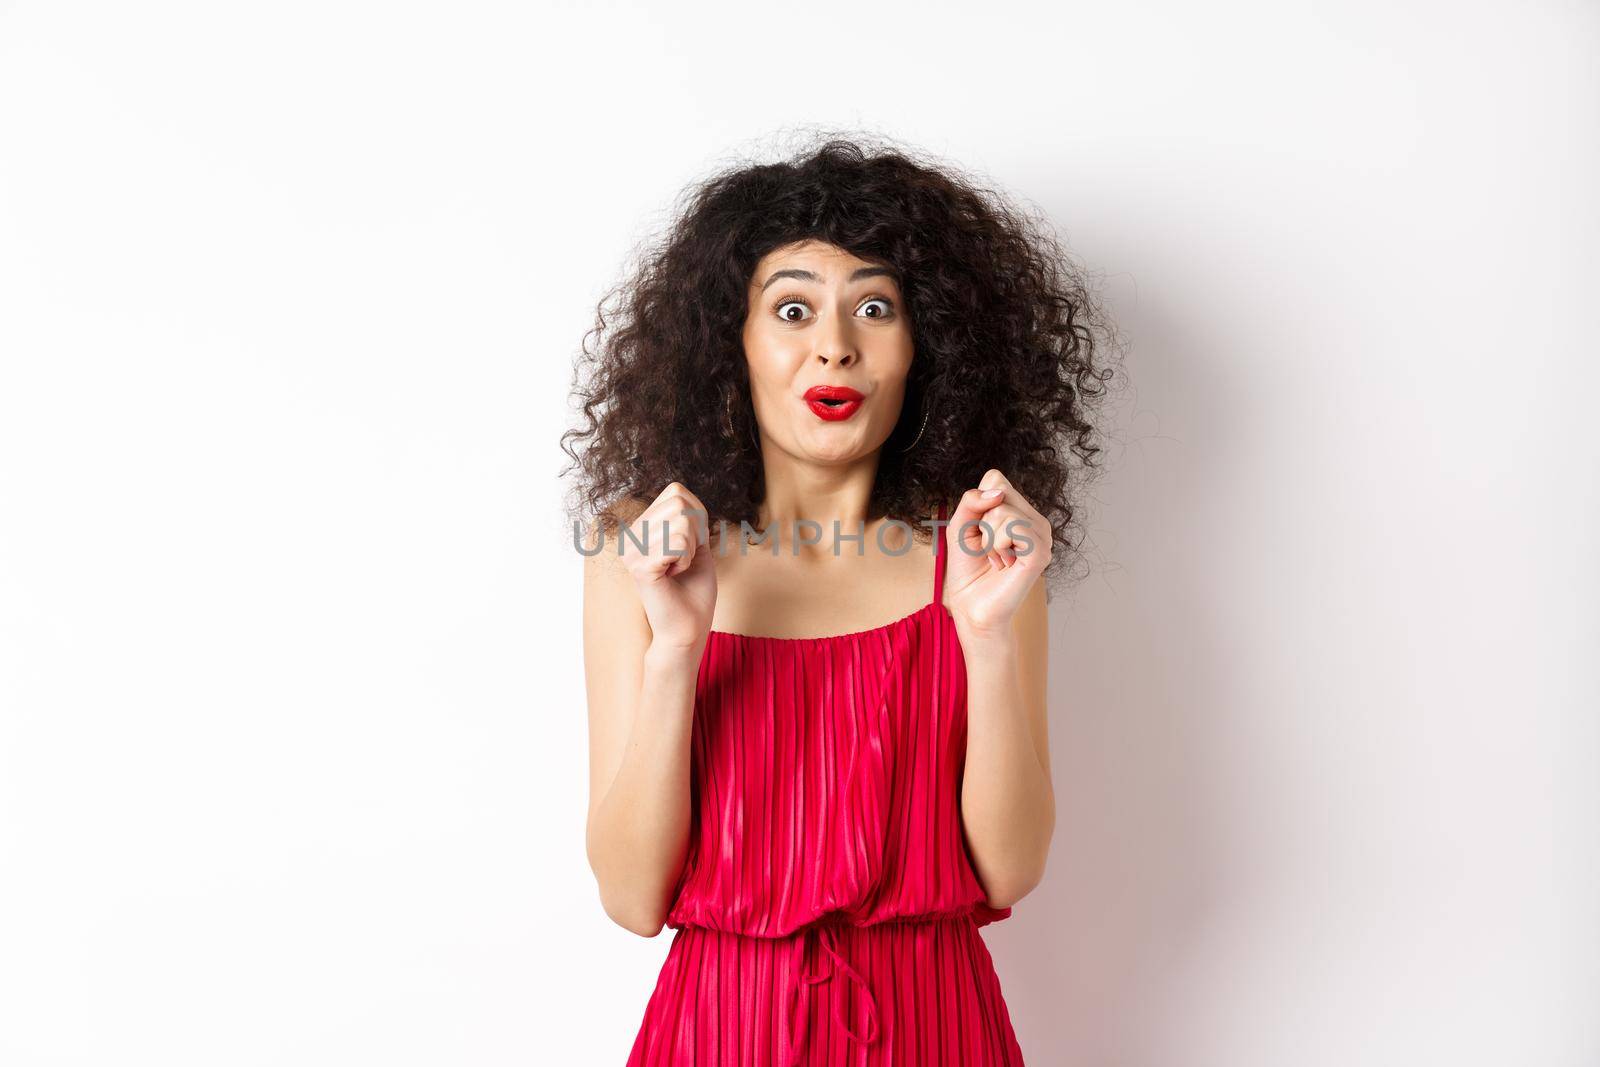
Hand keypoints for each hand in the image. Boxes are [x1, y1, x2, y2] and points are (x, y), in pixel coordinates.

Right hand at [619, 481, 716, 650]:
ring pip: (681, 522)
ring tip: (677, 570)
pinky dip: (686, 559)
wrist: (688, 628)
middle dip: (695, 534)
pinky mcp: (639, 566)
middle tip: (683, 561)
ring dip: (690, 550)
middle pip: (680, 503)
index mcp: (639, 528)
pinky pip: (677, 542)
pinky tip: (673, 576)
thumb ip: (688, 517)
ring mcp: (631, 550)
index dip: (697, 517)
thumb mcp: (695, 543)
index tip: (690, 546)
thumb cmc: (693, 589)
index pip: (677, 491)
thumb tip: (682, 494)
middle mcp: (629, 536)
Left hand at [941, 470, 1050, 639]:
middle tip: (988, 548)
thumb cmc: (967, 568)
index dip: (978, 504)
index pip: (996, 479)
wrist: (971, 607)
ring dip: (988, 538)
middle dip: (981, 522)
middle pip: (1000, 491)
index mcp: (1021, 512)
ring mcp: (1042, 537)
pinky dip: (996, 544)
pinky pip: (1013, 527)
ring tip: (996, 558)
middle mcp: (1036, 521)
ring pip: (1004, 511)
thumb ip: (972, 500)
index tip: (979, 532)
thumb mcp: (960, 525)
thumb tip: (998, 493)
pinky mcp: (1041, 553)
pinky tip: (1003, 563)